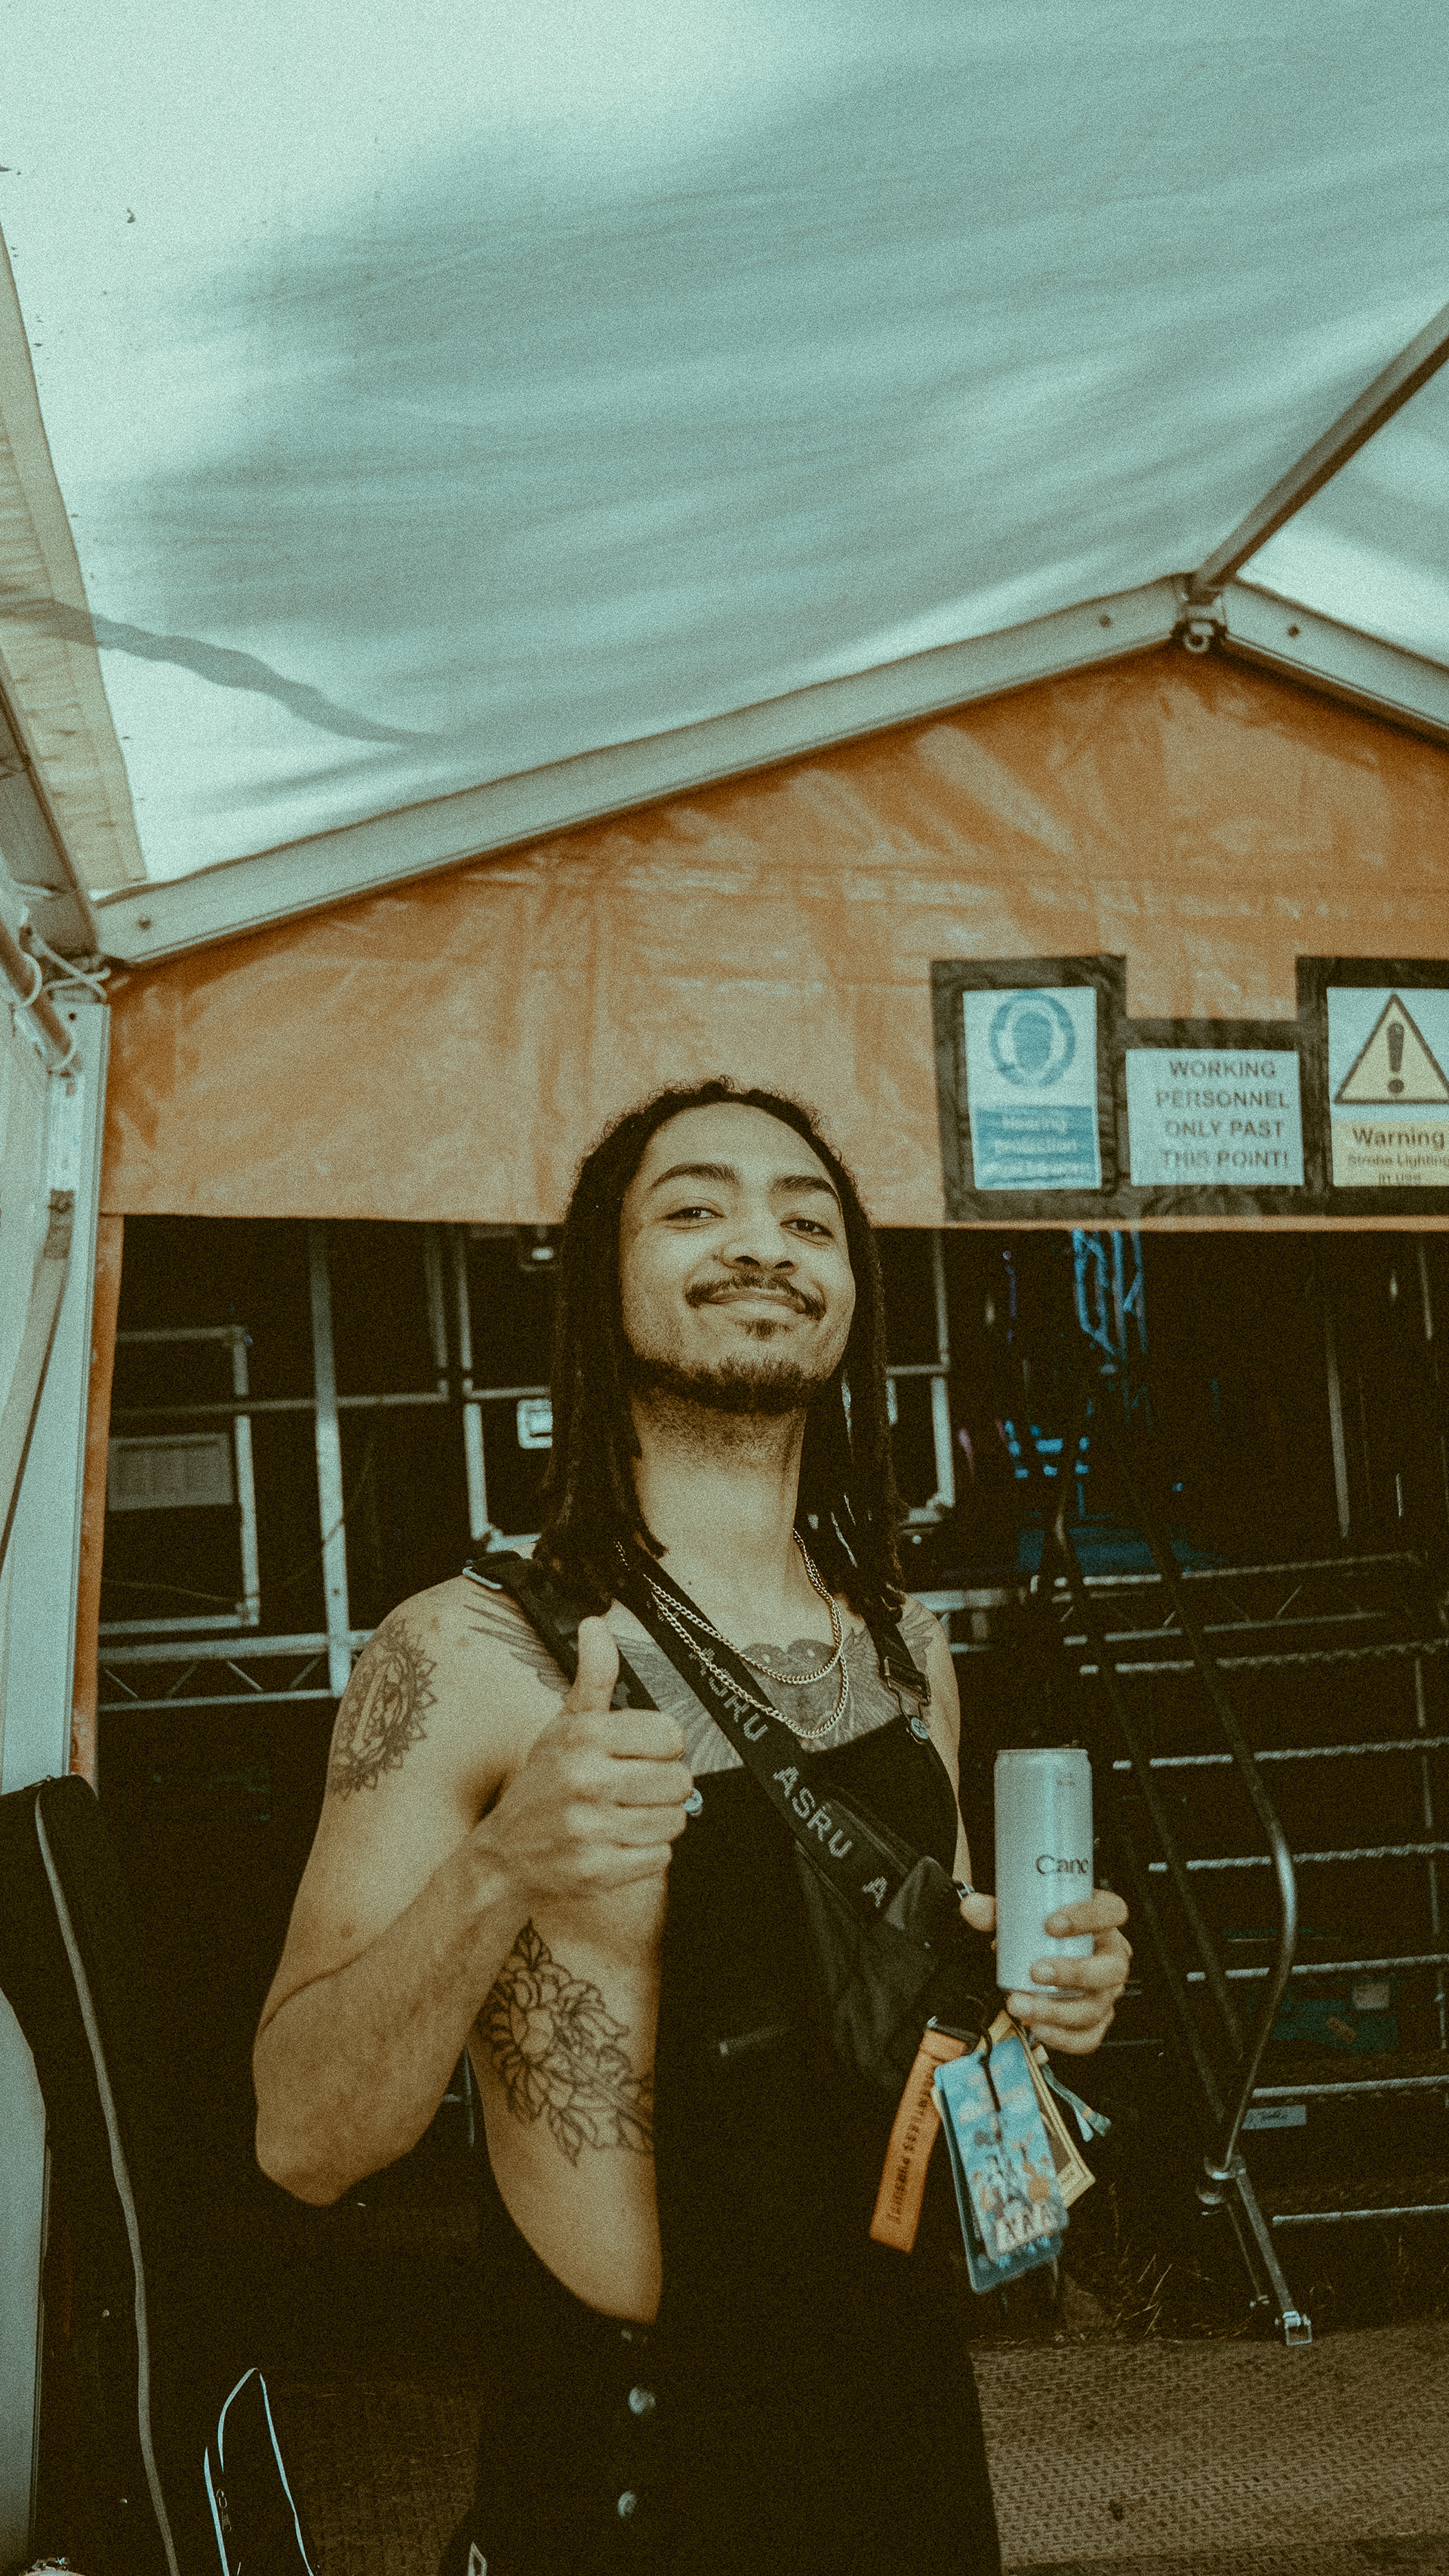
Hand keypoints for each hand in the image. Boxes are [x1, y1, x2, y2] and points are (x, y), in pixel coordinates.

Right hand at [478, 1618, 693, 1900]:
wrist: (504, 1855)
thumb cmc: (542, 1785)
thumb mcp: (564, 1726)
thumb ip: (594, 1678)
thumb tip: (597, 1626)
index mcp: (584, 1738)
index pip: (671, 1735)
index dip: (661, 1748)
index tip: (640, 1755)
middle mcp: (587, 1780)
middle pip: (680, 1781)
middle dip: (663, 1787)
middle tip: (633, 1790)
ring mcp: (592, 1829)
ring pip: (675, 1820)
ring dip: (657, 1821)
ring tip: (625, 1816)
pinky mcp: (599, 1870)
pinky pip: (661, 1857)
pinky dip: (647, 1854)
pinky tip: (618, 1843)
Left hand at [1007, 1889, 1131, 2055]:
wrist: (1051, 1957)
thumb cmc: (1046, 1933)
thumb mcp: (1024, 1915)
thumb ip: (997, 1911)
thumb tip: (972, 1907)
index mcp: (1103, 1923)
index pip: (1113, 1911)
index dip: (1089, 1917)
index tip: (1052, 1923)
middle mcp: (1112, 1957)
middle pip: (1111, 1968)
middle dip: (1074, 1972)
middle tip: (1036, 1971)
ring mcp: (1107, 1992)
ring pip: (1095, 2007)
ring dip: (1057, 2010)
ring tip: (1021, 2004)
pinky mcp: (1097, 2020)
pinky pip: (1089, 2036)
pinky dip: (1063, 2038)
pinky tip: (1038, 2028)